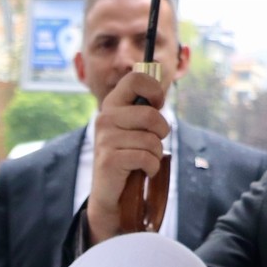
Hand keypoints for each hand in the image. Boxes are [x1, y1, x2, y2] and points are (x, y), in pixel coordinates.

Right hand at [86, 72, 170, 242]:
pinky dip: (151, 167)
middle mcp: (105, 118)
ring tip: (147, 159)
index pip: (135, 79)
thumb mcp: (134, 127)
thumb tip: (160, 75)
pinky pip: (145, 157)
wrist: (110, 191)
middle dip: (162, 131)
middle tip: (156, 141)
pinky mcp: (109, 159)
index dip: (154, 90)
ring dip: (156, 153)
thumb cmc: (128, 155)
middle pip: (150, 115)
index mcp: (112, 105)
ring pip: (150, 139)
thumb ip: (144, 105)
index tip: (157, 106)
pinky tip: (144, 171)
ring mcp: (105, 139)